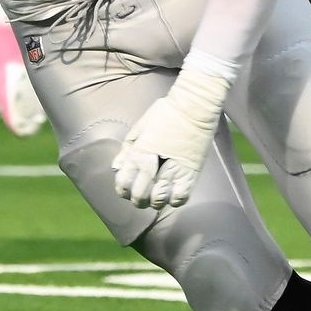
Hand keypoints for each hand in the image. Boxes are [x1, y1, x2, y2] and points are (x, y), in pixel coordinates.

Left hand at [111, 68, 229, 208]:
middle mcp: (153, 166)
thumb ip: (128, 149)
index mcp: (138, 154)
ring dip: (154, 202)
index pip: (124, 184)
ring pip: (158, 201)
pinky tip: (172, 194)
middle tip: (140, 196)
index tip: (125, 190)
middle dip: (137, 199)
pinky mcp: (191, 175)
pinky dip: (174, 201)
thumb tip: (117, 167)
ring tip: (155, 196)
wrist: (194, 108)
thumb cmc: (165, 112)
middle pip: (139, 197)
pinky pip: (180, 198)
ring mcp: (173, 172)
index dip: (122, 190)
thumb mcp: (140, 127)